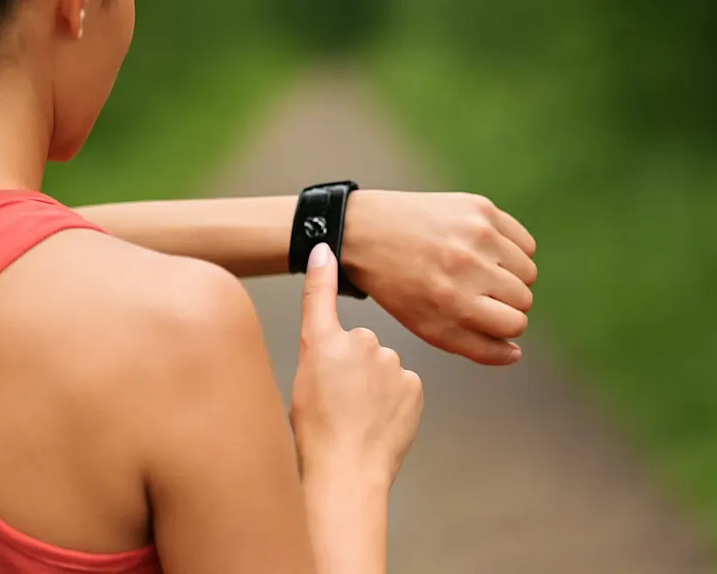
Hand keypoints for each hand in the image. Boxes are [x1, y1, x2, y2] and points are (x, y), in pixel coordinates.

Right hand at [290, 244, 423, 485]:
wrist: (347, 468)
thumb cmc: (316, 434)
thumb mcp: (303, 385)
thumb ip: (321, 356)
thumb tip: (335, 348)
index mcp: (321, 343)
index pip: (319, 297)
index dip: (322, 272)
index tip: (325, 248)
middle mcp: (357, 343)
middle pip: (360, 344)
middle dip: (355, 365)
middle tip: (341, 400)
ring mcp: (389, 361)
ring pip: (384, 366)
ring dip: (375, 385)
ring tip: (358, 416)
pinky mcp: (413, 382)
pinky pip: (402, 384)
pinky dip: (394, 400)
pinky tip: (379, 422)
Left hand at [341, 191, 537, 365]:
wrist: (366, 232)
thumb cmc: (398, 286)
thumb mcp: (427, 327)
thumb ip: (475, 348)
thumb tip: (516, 353)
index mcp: (453, 302)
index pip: (515, 325)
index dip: (502, 326)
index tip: (485, 317)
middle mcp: (468, 266)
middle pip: (524, 299)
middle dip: (506, 303)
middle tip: (477, 293)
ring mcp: (477, 233)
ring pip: (528, 271)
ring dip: (510, 276)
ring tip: (479, 272)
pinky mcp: (481, 208)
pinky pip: (524, 242)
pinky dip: (510, 251)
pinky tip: (483, 251)